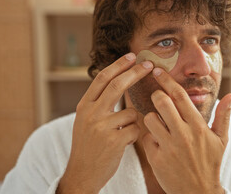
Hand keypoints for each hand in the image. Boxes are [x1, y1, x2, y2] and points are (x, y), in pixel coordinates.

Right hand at [57, 53, 153, 193]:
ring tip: (121, 134)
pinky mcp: (113, 141)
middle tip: (149, 65)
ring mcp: (101, 127)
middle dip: (135, 73)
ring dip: (133, 121)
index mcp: (84, 106)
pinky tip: (123, 143)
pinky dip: (134, 135)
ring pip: (131, 112)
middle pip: (117, 85)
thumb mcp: (85, 120)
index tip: (132, 56)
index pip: (102, 78)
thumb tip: (118, 81)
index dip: (118, 65)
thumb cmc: (88, 146)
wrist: (81, 174)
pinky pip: (135, 129)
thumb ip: (98, 103)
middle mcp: (90, 113)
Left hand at [142, 68, 230, 193]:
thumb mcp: (221, 139)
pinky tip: (159, 144)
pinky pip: (146, 138)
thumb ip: (223, 115)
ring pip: (150, 119)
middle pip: (161, 102)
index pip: (180, 96)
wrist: (198, 192)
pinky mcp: (156, 159)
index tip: (158, 71)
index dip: (167, 80)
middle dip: (157, 96)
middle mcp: (183, 134)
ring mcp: (169, 147)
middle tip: (158, 98)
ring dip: (152, 118)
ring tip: (161, 125)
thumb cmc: (210, 163)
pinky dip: (150, 138)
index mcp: (198, 126)